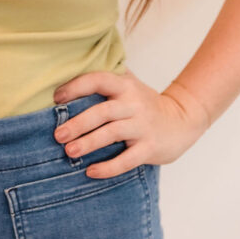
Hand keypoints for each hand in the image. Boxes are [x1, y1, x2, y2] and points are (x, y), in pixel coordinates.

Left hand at [51, 68, 211, 178]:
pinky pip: (127, 159)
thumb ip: (106, 75)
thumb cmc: (144, 102)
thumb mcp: (129, 82)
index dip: (76, 87)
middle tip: (58, 134)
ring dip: (88, 143)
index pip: (98, 80)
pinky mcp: (150, 147)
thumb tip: (70, 67)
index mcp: (124, 85)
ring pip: (112, 134)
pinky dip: (108, 167)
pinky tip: (91, 172)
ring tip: (69, 151)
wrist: (182, 120)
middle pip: (102, 112)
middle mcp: (133, 103)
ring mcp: (143, 126)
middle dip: (78, 123)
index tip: (57, 98)